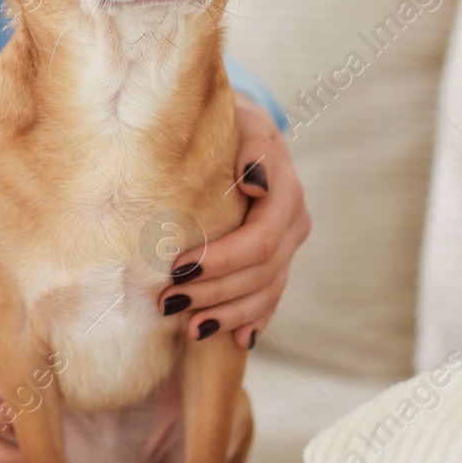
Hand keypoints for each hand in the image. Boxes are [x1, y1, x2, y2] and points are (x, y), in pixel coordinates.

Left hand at [159, 93, 310, 348]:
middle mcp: (294, 222)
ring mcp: (290, 244)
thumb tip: (256, 183)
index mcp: (286, 192)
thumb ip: (250, 149)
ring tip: (190, 328)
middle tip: (167, 302)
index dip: (220, 261)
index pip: (259, 241)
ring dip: (228, 313)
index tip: (176, 269)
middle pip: (261, 273)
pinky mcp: (279, 259)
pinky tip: (233, 339)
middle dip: (215, 292)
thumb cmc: (230, 123)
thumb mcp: (240, 123)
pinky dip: (251, 320)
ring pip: (266, 292)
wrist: (242, 127)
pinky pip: (270, 297)